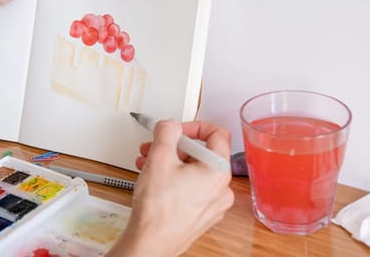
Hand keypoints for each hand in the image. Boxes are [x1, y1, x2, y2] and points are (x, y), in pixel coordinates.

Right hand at [107, 120, 233, 256]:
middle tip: (156, 146)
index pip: (217, 133)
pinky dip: (175, 179)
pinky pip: (192, 188)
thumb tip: (171, 124)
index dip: (194, 126)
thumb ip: (167, 132)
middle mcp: (221, 188)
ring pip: (194, 171)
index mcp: (218, 170)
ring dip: (171, 161)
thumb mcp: (159, 158)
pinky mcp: (202, 214)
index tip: (177, 130)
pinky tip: (154, 179)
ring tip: (148, 162)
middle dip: (176, 146)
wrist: (151, 243)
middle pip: (203, 153)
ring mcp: (213, 203)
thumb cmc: (158, 210)